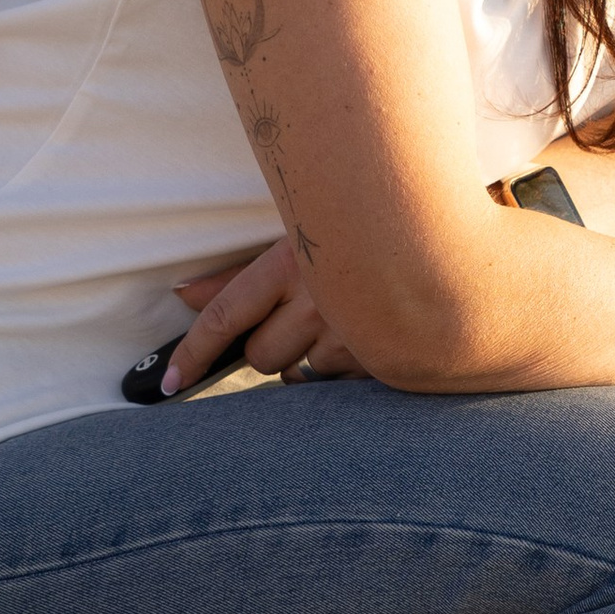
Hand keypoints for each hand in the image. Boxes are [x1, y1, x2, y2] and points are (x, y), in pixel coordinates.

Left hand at [159, 234, 369, 395]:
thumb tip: (181, 294)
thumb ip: (239, 274)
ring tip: (337, 318)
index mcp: (294, 261)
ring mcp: (355, 335)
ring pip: (298, 373)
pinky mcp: (383, 361)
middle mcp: (322, 301)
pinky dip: (339, 365)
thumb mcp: (297, 240)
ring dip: (305, 356)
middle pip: (260, 356)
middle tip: (295, 314)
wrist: (443, 243)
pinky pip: (336, 381)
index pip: (227, 315)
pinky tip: (362, 332)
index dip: (193, 352)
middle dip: (267, 345)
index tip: (171, 381)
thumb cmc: (356, 232)